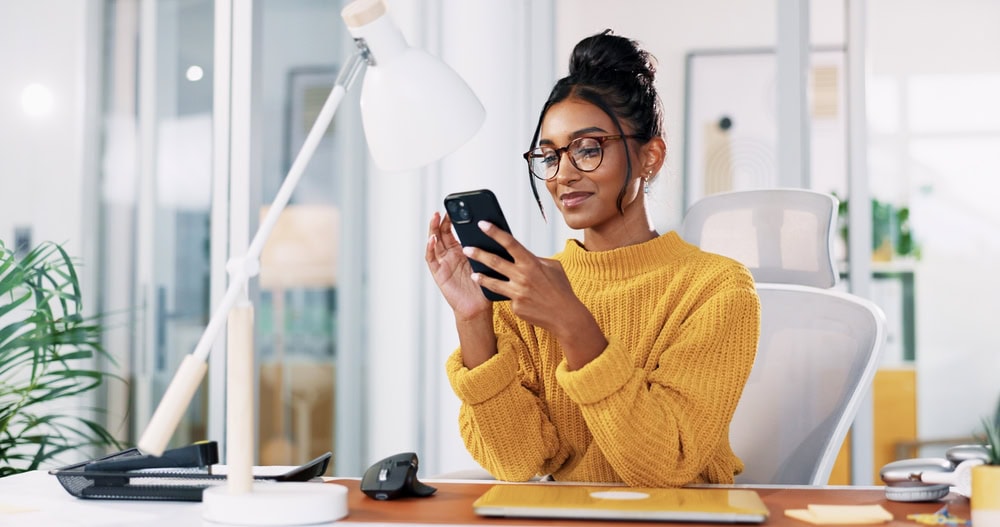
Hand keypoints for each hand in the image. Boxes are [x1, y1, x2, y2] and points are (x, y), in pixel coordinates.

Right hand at [425, 212, 490, 319]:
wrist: (478, 306)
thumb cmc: (483, 285)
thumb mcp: (485, 261)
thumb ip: (483, 247)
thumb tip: (491, 228)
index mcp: (460, 251)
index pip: (452, 231)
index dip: (451, 220)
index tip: (453, 208)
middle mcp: (450, 255)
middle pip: (441, 234)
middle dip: (441, 221)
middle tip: (444, 211)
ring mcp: (443, 263)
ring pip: (434, 243)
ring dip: (433, 230)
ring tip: (435, 218)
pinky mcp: (439, 273)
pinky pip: (431, 259)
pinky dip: (430, 248)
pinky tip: (433, 239)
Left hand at [463, 221, 586, 334]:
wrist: (565, 316)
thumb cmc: (560, 289)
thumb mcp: (552, 267)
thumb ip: (535, 260)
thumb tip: (520, 255)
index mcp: (532, 263)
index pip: (510, 243)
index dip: (495, 232)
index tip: (482, 224)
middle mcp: (522, 276)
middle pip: (495, 262)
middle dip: (479, 254)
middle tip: (466, 248)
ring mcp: (517, 293)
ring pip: (493, 283)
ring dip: (480, 277)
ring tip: (472, 274)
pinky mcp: (515, 306)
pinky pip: (507, 297)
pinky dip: (508, 295)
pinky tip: (515, 296)